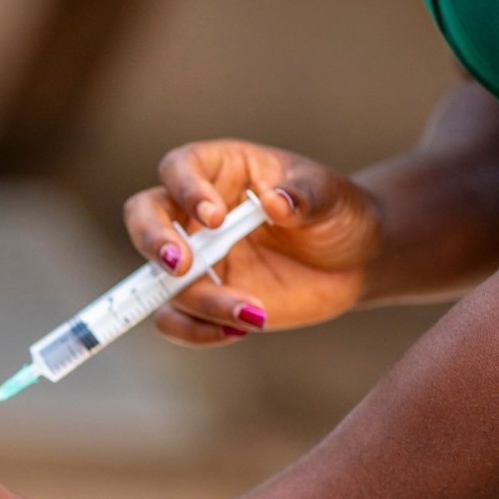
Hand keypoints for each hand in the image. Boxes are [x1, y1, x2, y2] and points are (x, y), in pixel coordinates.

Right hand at [123, 139, 381, 344]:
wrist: (355, 261)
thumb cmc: (339, 213)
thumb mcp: (332, 197)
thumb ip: (305, 197)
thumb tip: (275, 203)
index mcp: (220, 171)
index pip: (180, 168)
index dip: (186, 189)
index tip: (213, 217)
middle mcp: (194, 212)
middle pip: (143, 215)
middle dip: (153, 240)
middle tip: (182, 266)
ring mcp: (195, 257)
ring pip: (157, 277)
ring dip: (198, 301)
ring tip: (252, 312)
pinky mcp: (202, 298)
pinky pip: (174, 318)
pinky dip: (196, 331)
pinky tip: (240, 329)